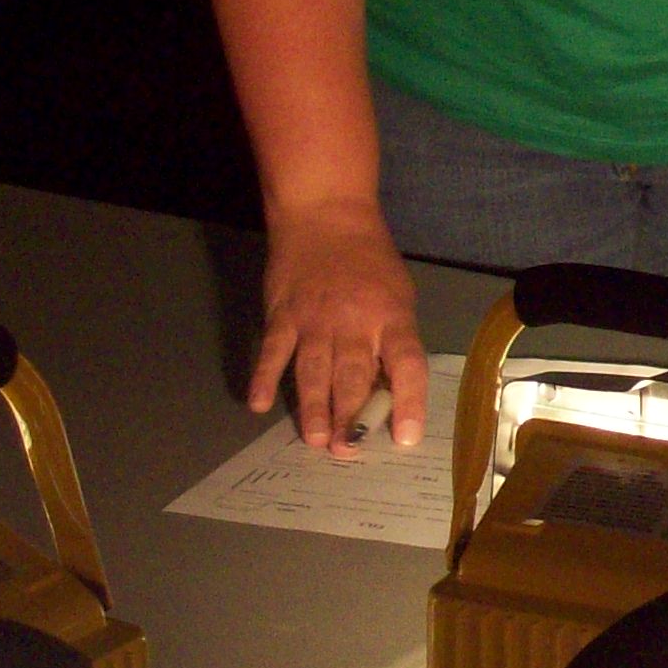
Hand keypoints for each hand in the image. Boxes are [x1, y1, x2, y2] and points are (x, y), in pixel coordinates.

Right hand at [251, 198, 428, 456]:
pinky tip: (259, 404)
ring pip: (314, 372)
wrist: (326, 217)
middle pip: (354, 376)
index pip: (406, 365)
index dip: (408, 403)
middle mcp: (354, 322)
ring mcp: (315, 319)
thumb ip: (393, 341)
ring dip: (314, 408)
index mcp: (392, 318)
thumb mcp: (398, 296)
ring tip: (317, 441)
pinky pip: (273, 352)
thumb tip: (389, 391)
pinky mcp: (282, 314)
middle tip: (347, 451)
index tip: (405, 437)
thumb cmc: (370, 261)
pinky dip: (264, 379)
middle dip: (351, 418)